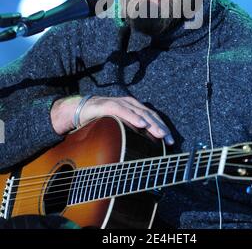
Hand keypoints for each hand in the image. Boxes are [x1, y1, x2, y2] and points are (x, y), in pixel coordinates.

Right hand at [51, 95, 173, 145]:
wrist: (78, 111)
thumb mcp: (117, 128)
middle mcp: (128, 103)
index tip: (171, 141)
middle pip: (148, 114)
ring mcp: (118, 103)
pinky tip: (141, 124)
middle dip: (160, 127)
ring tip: (160, 133)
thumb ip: (128, 133)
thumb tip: (143, 152)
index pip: (151, 117)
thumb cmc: (99, 121)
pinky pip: (122, 110)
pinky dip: (132, 116)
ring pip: (138, 112)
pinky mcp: (107, 105)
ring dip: (150, 123)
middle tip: (169, 139)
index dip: (162, 127)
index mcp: (132, 108)